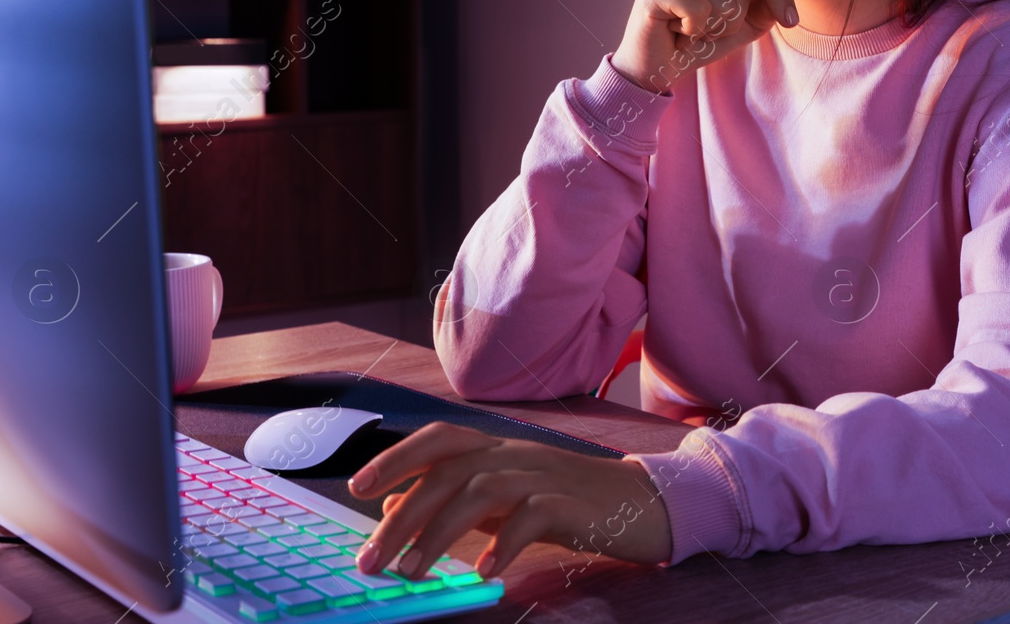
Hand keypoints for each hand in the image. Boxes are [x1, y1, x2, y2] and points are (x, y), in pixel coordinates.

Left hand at [347, 422, 670, 582]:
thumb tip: (399, 515)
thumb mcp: (512, 497)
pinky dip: (503, 541)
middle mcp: (518, 453)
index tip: (358, 487)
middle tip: (373, 558)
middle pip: (450, 469)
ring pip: (481, 489)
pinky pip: (532, 515)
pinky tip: (485, 570)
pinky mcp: (575, 503)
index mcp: (501, 448)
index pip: (441, 439)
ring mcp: (547, 475)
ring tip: (413, 570)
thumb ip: (462, 501)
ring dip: (439, 531)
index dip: (397, 457)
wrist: (651, 502)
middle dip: (403, 512)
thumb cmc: (575, 503)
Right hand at [612, 0, 796, 93]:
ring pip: (723, 0)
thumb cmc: (697, 39)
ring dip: (712, 27)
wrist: (655, 66)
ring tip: (690, 28)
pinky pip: (699, 10)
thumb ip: (765, 7)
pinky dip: (694, 30)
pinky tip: (676, 29)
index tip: (790, 20)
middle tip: (708, 26)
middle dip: (734, 18)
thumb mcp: (742, 24)